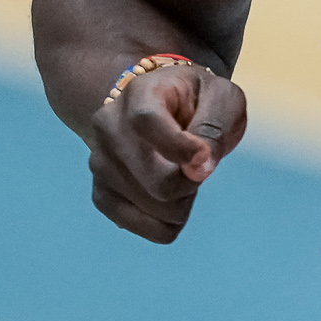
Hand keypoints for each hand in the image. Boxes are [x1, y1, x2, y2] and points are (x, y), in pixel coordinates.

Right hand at [86, 63, 246, 242]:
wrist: (163, 109)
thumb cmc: (198, 102)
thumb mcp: (221, 99)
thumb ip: (214, 127)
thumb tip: (197, 169)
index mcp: (138, 93)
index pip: (147, 123)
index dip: (180, 148)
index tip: (207, 157)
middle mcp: (108, 127)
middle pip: (156, 181)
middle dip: (192, 182)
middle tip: (199, 164)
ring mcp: (100, 163)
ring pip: (155, 208)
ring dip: (183, 200)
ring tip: (180, 173)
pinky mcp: (102, 195)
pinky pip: (144, 227)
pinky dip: (168, 220)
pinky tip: (171, 197)